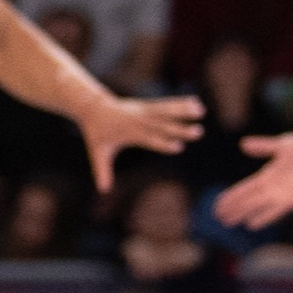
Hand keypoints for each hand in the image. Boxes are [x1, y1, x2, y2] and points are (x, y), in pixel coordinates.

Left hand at [77, 89, 207, 190]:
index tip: (179, 147)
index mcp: (131, 134)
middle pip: (163, 126)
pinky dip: (179, 103)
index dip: (164, 144)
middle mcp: (140, 122)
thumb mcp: (98, 152)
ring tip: (201, 111)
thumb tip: (102, 190)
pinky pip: (165, 104)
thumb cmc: (96, 133)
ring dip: (184, 111)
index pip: (150, 140)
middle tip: (199, 132)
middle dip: (180, 129)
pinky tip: (195, 102)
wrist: (92, 107)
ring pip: (166, 111)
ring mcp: (144, 112)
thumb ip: (102, 171)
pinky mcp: (146, 105)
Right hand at [214, 131, 292, 232]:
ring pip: (256, 206)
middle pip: (247, 199)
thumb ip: (264, 146)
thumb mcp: (284, 144)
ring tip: (228, 222)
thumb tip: (243, 144)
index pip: (244, 188)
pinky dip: (263, 217)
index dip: (230, 196)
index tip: (217, 204)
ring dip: (242, 214)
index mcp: (268, 174)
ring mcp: (282, 194)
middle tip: (217, 217)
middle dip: (232, 207)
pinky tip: (251, 225)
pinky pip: (275, 211)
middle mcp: (272, 187)